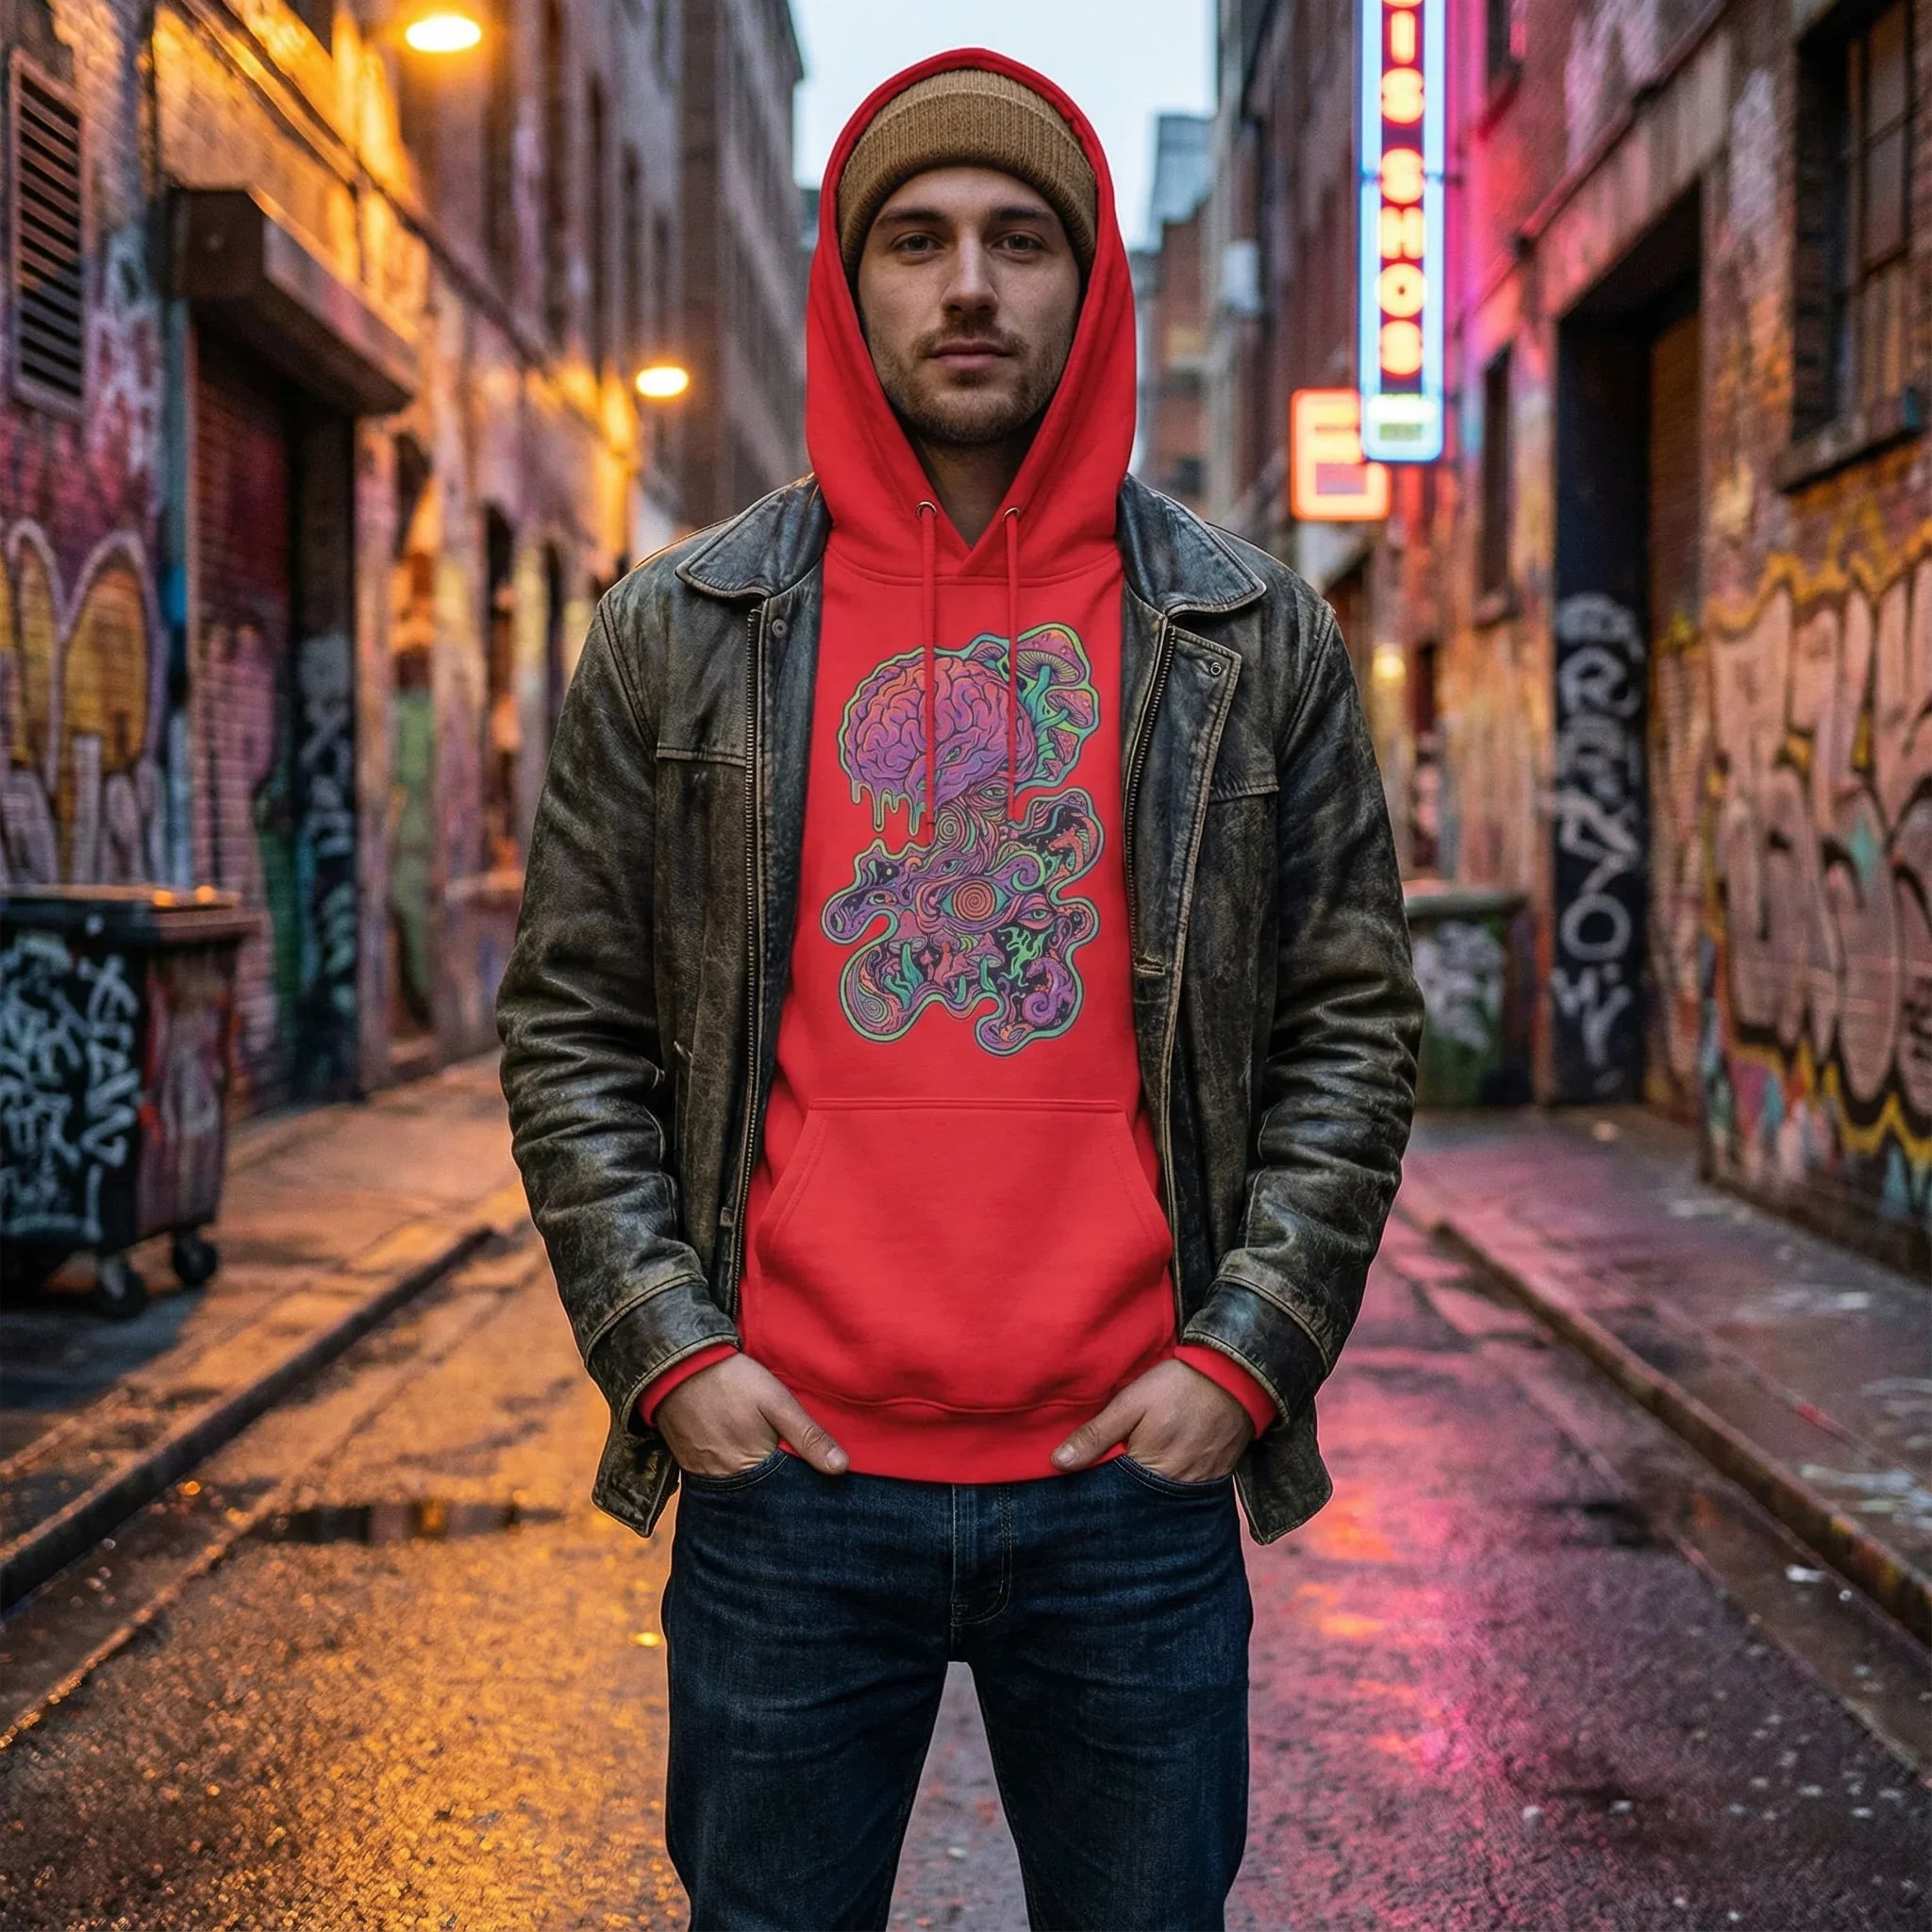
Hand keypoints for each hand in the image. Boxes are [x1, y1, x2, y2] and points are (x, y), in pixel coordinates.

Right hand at [655, 1353, 849, 1477]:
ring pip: (739, 1488)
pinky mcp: (688, 1463)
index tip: (817, 1486)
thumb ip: (807, 1435)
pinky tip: (741, 1459)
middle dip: (777, 1489)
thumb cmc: (731, 1380)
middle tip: (793, 1477)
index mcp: (751, 1467)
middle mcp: (725, 1481)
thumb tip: (840, 1467)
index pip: (784, 1492)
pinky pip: (716, 1479)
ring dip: (754, 1480)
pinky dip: (732, 1473)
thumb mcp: (777, 1401)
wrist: (676, 1365)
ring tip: (770, 1469)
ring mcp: (703, 1474)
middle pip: (760, 1494)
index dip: (800, 1487)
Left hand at [1051, 1358, 1253, 1480]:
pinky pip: (1188, 1493)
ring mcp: (1198, 1485)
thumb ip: (1095, 1435)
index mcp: (1148, 1469)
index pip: (1112, 1492)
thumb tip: (1057, 1464)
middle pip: (1138, 1500)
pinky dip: (1173, 1487)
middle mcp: (1174, 1487)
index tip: (1080, 1482)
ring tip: (1133, 1479)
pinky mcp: (1216, 1477)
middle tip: (1107, 1480)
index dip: (1096, 1485)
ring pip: (1162, 1498)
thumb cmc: (1178, 1385)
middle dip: (1122, 1492)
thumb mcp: (1130, 1402)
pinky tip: (1163, 1474)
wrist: (1236, 1376)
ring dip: (1147, 1491)